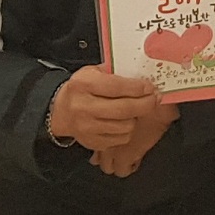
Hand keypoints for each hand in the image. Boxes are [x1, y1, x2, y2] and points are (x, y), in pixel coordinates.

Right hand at [47, 64, 179, 175]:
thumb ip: (115, 73)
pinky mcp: (92, 142)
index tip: (150, 87)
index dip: (138, 88)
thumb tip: (142, 77)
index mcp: (84, 84)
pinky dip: (126, 130)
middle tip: (154, 98)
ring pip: (125, 126)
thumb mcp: (93, 72)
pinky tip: (123, 121)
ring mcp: (87, 127)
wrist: (61, 111)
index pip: (117, 87)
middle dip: (145, 104)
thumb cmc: (81, 89)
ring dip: (135, 118)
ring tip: (133, 110)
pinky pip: (120, 139)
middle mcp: (84, 107)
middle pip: (124, 109)